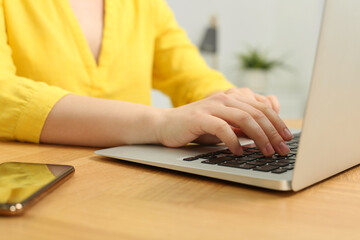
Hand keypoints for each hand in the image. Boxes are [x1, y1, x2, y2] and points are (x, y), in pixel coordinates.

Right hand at [156, 88, 292, 155]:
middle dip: (273, 132)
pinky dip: (234, 141)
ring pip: (244, 118)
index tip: (287, 138)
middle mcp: (225, 97)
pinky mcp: (200, 117)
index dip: (278, 122)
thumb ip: (244, 123)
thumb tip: (268, 130)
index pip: (263, 106)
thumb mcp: (225, 123)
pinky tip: (239, 152)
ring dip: (259, 137)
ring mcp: (212, 105)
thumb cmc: (198, 126)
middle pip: (257, 112)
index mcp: (234, 96)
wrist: (167, 124)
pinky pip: (222, 128)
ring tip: (266, 152)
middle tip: (282, 149)